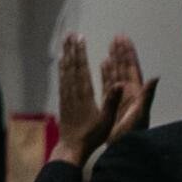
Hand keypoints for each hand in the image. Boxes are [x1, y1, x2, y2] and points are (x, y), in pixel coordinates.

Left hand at [54, 34, 116, 167]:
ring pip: (65, 72)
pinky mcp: (63, 101)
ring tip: (65, 43)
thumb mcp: (106, 119)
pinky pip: (62, 81)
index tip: (80, 39)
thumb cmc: (92, 135)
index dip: (81, 53)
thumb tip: (120, 84)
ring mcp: (66, 96)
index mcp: (84, 95)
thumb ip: (112, 101)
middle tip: (70, 34)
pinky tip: (61, 62)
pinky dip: (62, 69)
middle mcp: (73, 92)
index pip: (82, 69)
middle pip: (72, 67)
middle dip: (72, 50)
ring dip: (66, 56)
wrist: (72, 147)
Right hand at [99, 35, 156, 145]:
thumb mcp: (140, 115)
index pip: (132, 68)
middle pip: (124, 68)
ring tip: (109, 48)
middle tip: (116, 37)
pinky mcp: (111, 104)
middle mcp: (129, 93)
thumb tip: (155, 77)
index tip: (123, 39)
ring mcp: (120, 98)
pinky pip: (108, 84)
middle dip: (121, 53)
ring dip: (113, 61)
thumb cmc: (130, 134)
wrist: (123, 149)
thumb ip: (147, 96)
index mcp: (136, 93)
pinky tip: (102, 65)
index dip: (128, 54)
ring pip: (116, 74)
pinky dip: (106, 73)